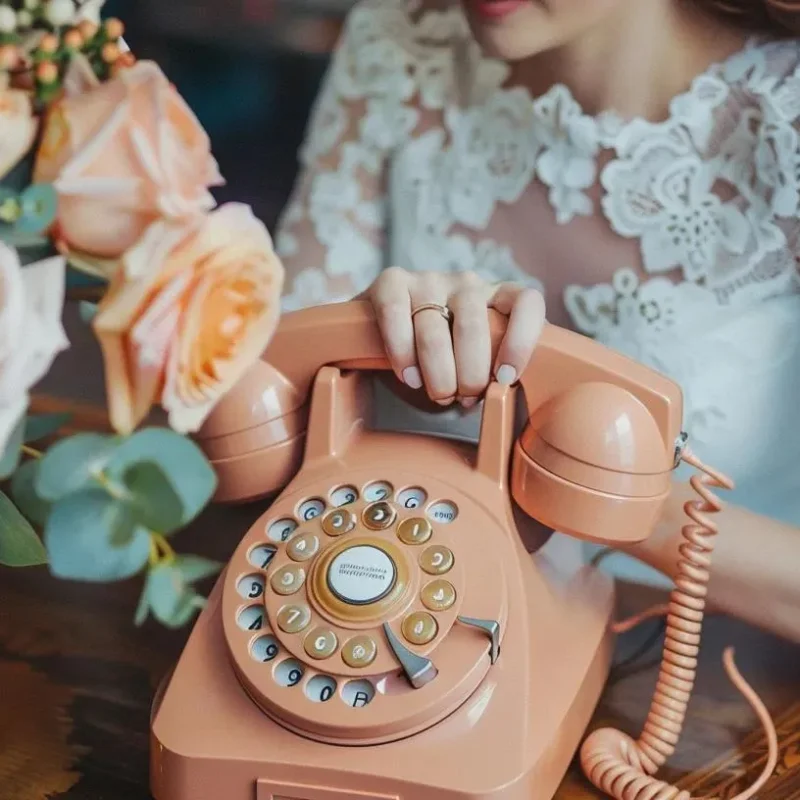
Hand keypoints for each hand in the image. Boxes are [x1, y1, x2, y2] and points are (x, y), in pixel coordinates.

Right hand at [365, 268, 544, 407]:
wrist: (386, 331)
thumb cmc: (445, 355)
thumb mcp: (480, 357)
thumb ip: (501, 367)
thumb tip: (516, 397)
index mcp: (498, 296)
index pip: (526, 302)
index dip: (521, 340)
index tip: (505, 378)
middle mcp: (465, 283)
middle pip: (472, 327)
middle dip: (469, 375)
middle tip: (463, 399)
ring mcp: (428, 280)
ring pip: (433, 331)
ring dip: (437, 374)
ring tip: (438, 395)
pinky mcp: (391, 283)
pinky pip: (395, 316)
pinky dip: (403, 355)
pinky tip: (410, 377)